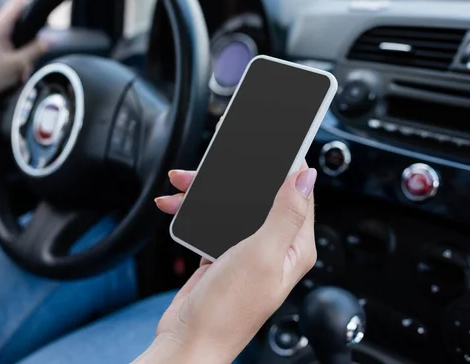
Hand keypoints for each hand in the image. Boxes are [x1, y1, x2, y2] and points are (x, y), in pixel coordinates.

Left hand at [0, 0, 48, 104]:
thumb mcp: (19, 64)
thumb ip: (37, 49)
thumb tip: (51, 39)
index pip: (19, 3)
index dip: (34, 8)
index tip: (43, 24)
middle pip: (21, 23)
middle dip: (31, 40)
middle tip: (32, 57)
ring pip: (17, 39)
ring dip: (24, 54)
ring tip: (22, 70)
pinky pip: (10, 49)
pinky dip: (17, 59)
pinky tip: (16, 73)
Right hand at [139, 165, 316, 362]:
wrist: (190, 338)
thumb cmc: (228, 309)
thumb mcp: (261, 255)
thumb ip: (285, 213)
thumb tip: (306, 177)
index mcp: (294, 247)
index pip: (298, 194)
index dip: (286, 165)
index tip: (272, 143)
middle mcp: (273, 247)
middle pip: (260, 195)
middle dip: (234, 176)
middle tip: (214, 159)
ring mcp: (246, 251)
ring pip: (230, 205)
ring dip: (205, 191)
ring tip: (182, 181)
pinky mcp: (221, 254)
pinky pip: (210, 221)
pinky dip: (192, 210)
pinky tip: (175, 205)